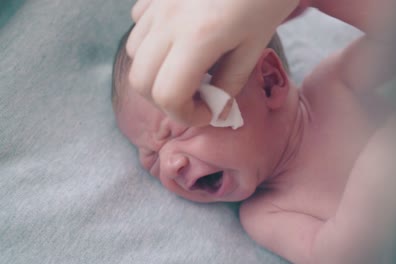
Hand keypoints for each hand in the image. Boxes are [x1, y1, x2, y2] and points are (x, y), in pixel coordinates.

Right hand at [126, 0, 299, 125]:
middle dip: (165, 101)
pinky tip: (177, 41)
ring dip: (155, 74)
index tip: (207, 113)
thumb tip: (216, 109)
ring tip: (187, 71)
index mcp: (198, 37)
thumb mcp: (255, 44)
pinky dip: (150, 44)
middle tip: (195, 99)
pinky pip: (139, 26)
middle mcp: (168, 20)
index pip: (168, 95)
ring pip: (134, 54)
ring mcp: (158, 3)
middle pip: (140, 80)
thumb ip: (231, 82)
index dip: (185, 115)